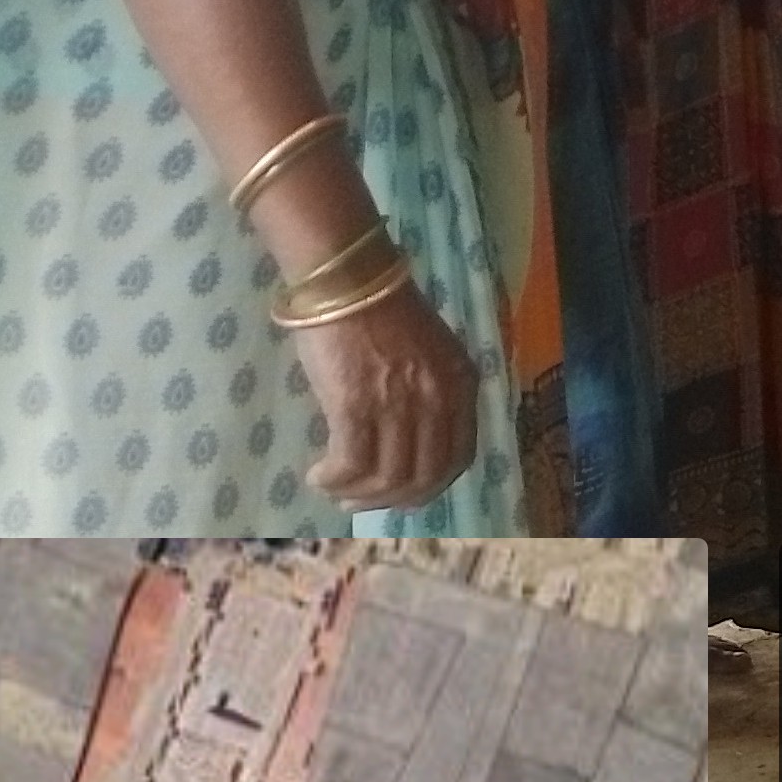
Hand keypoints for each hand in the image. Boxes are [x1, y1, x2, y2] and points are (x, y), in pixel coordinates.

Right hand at [285, 282, 481, 512]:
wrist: (348, 279)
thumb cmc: (380, 311)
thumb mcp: (428, 353)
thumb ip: (430, 392)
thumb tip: (408, 440)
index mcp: (461, 385)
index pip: (459, 458)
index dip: (431, 486)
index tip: (403, 495)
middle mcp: (438, 399)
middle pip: (425, 476)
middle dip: (391, 499)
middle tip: (360, 502)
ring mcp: (399, 404)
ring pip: (388, 477)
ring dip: (358, 494)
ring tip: (334, 489)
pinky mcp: (356, 405)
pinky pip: (351, 464)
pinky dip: (335, 480)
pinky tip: (319, 476)